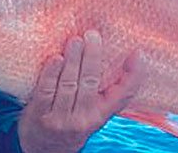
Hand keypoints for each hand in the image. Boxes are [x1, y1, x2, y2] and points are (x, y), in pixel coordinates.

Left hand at [17, 30, 145, 152]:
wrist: (45, 149)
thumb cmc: (72, 120)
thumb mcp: (92, 110)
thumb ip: (102, 89)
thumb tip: (118, 54)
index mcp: (101, 114)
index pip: (123, 95)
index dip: (133, 75)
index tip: (138, 54)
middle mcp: (84, 119)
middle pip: (90, 83)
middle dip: (93, 57)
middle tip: (93, 35)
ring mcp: (61, 119)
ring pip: (69, 85)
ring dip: (73, 61)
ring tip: (75, 40)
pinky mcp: (39, 115)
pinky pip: (46, 91)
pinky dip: (51, 73)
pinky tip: (56, 58)